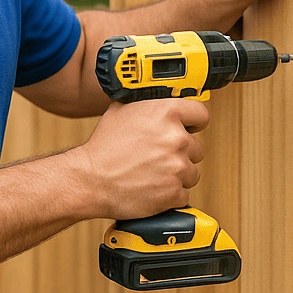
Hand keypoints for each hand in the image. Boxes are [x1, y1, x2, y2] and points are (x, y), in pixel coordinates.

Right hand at [78, 98, 208, 219]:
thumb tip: (161, 98)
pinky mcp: (174, 192)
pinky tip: (151, 187)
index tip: (189, 128)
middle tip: (158, 156)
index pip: (201, 114)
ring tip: (152, 172)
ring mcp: (177, 167)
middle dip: (181, 153)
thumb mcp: (122, 111)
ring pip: (191, 172)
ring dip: (176, 174)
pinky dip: (170, 193)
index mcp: (166, 112)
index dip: (194, 123)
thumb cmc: (103, 147)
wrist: (90, 179)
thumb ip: (148, 104)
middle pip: (197, 148)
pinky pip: (183, 193)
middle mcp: (175, 138)